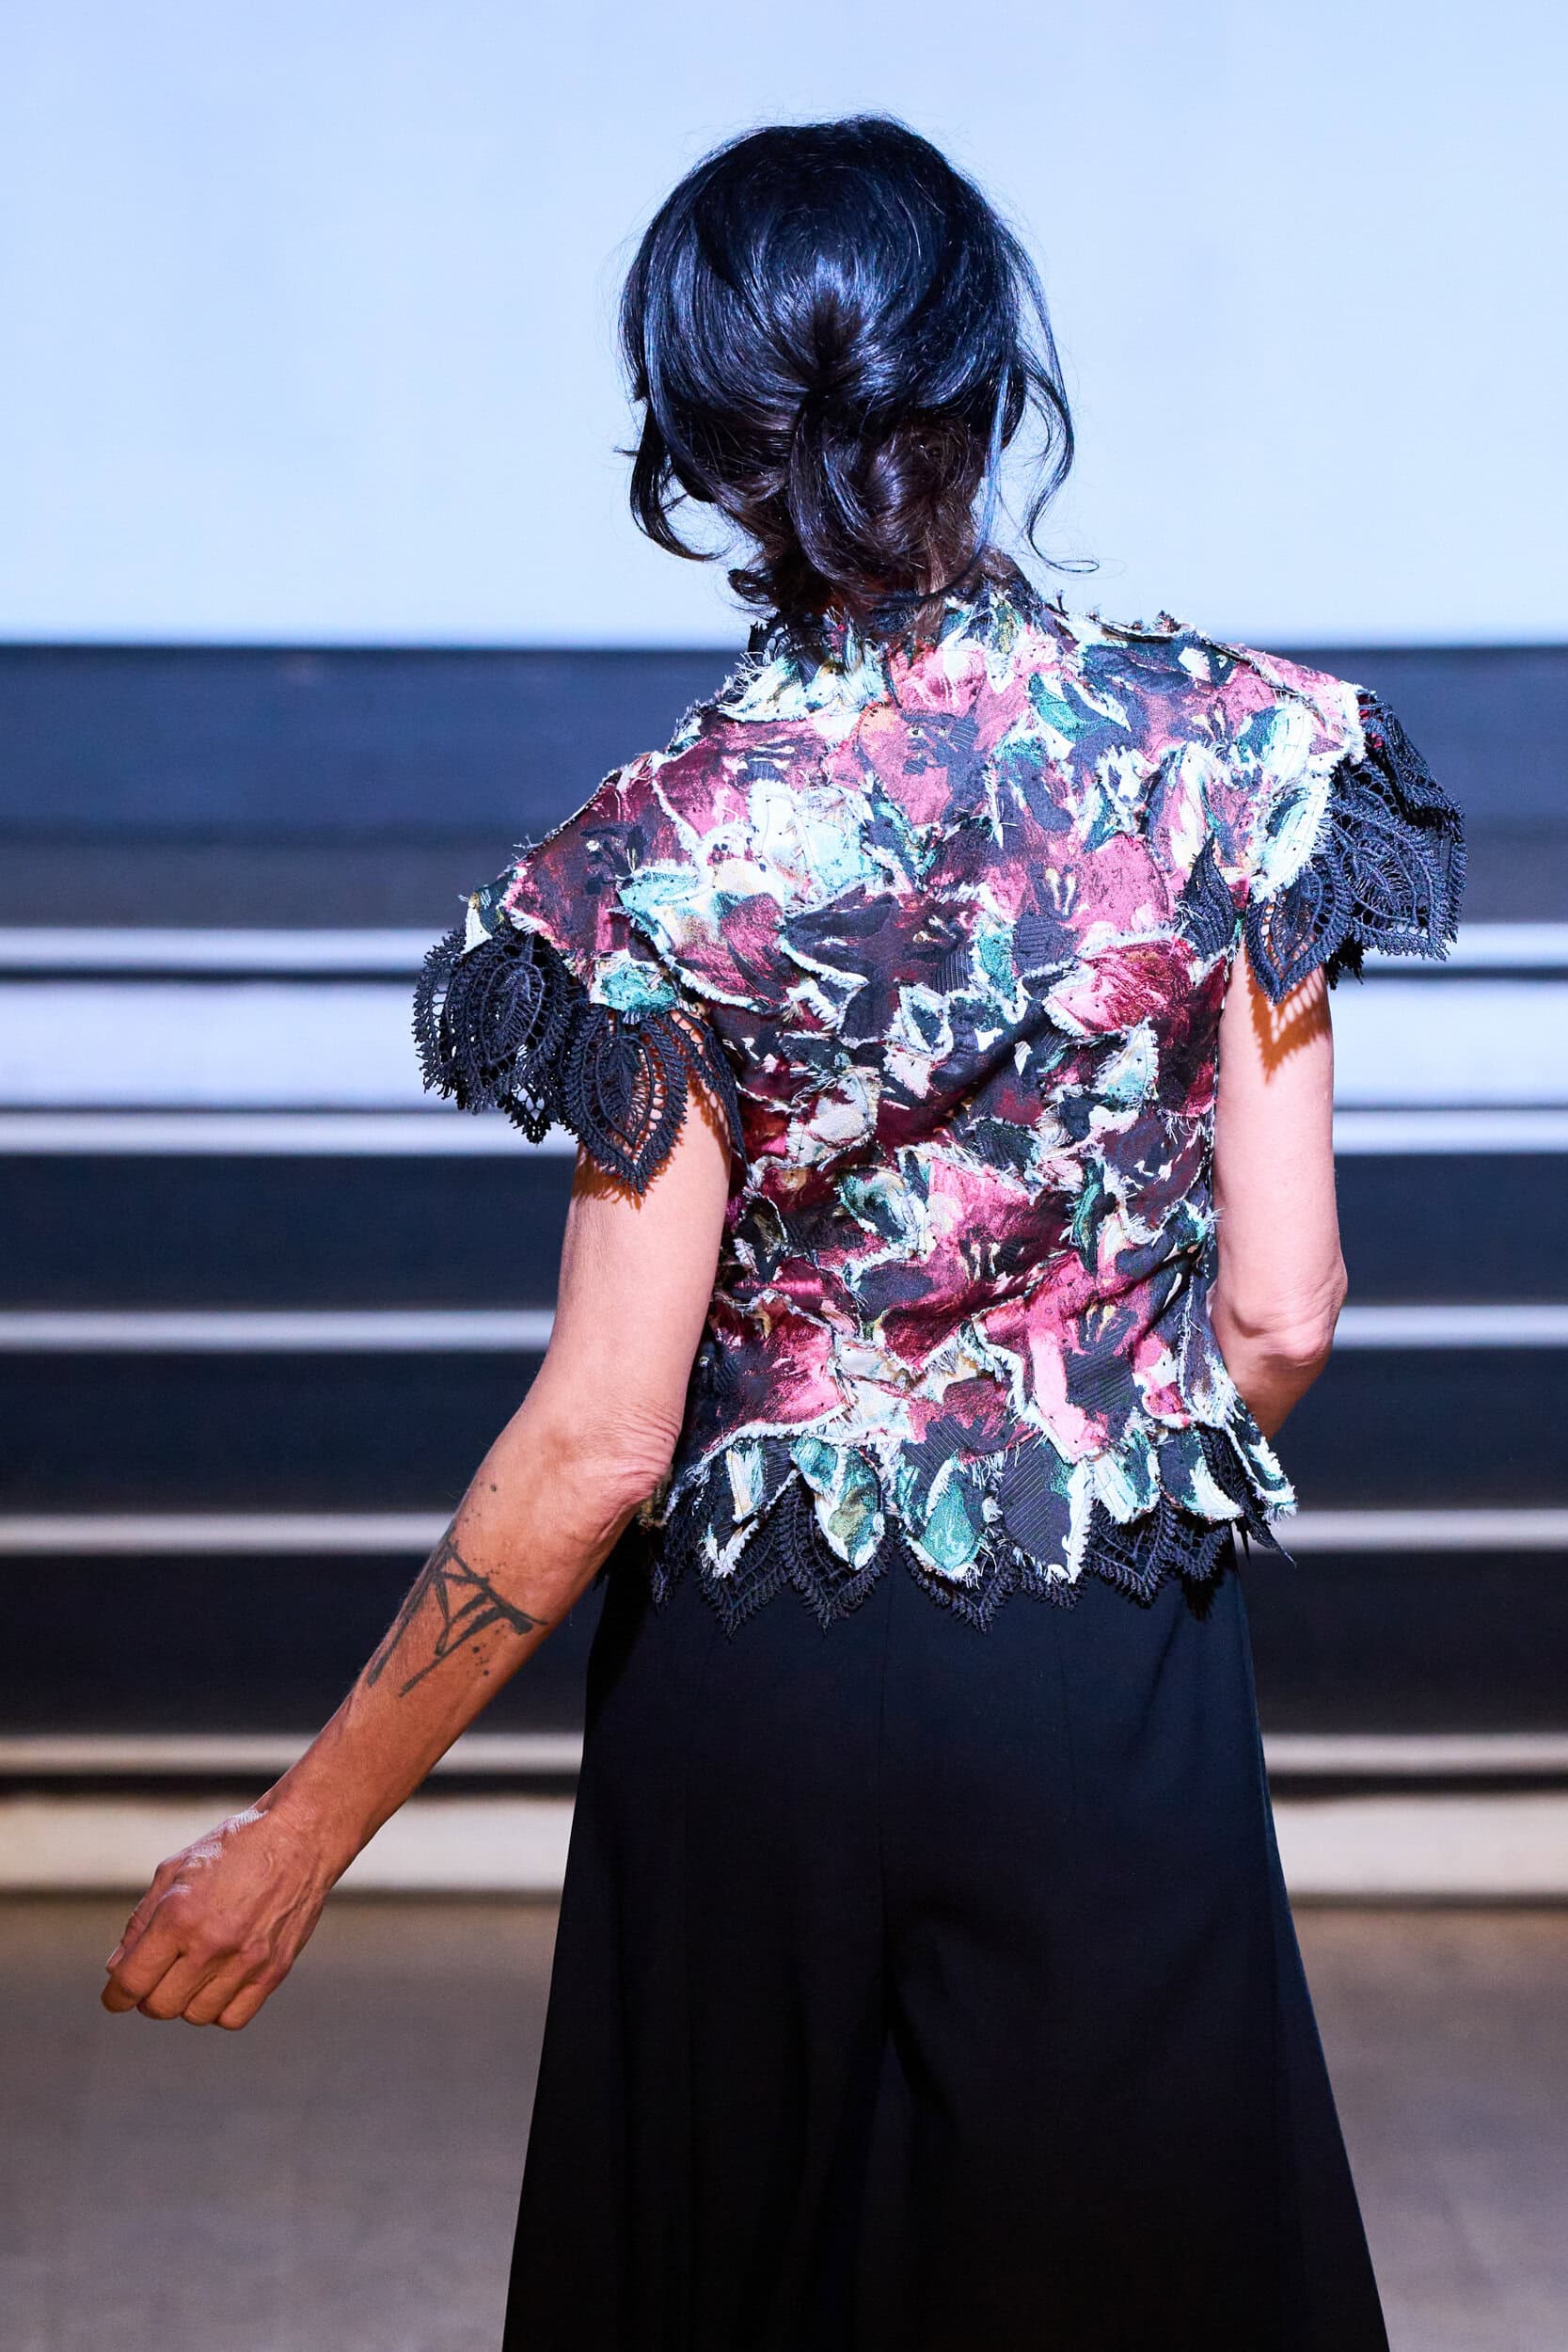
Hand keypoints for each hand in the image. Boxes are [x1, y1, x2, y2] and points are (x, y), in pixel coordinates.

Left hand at [100, 1802, 338, 2029]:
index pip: (131, 1982)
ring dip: (186, 2000)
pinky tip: (220, 1982)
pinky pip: (233, 2018)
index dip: (115, 1995)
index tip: (117, 1995)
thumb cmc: (236, 1847)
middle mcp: (211, 1944)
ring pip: (195, 2016)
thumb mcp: (175, 1870)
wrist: (299, 1836)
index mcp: (179, 1916)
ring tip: (194, 1973)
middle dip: (149, 1996)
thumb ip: (141, 1922)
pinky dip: (219, 2008)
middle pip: (160, 2006)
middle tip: (158, 1976)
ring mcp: (246, 1961)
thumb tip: (117, 1969)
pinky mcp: (274, 1971)